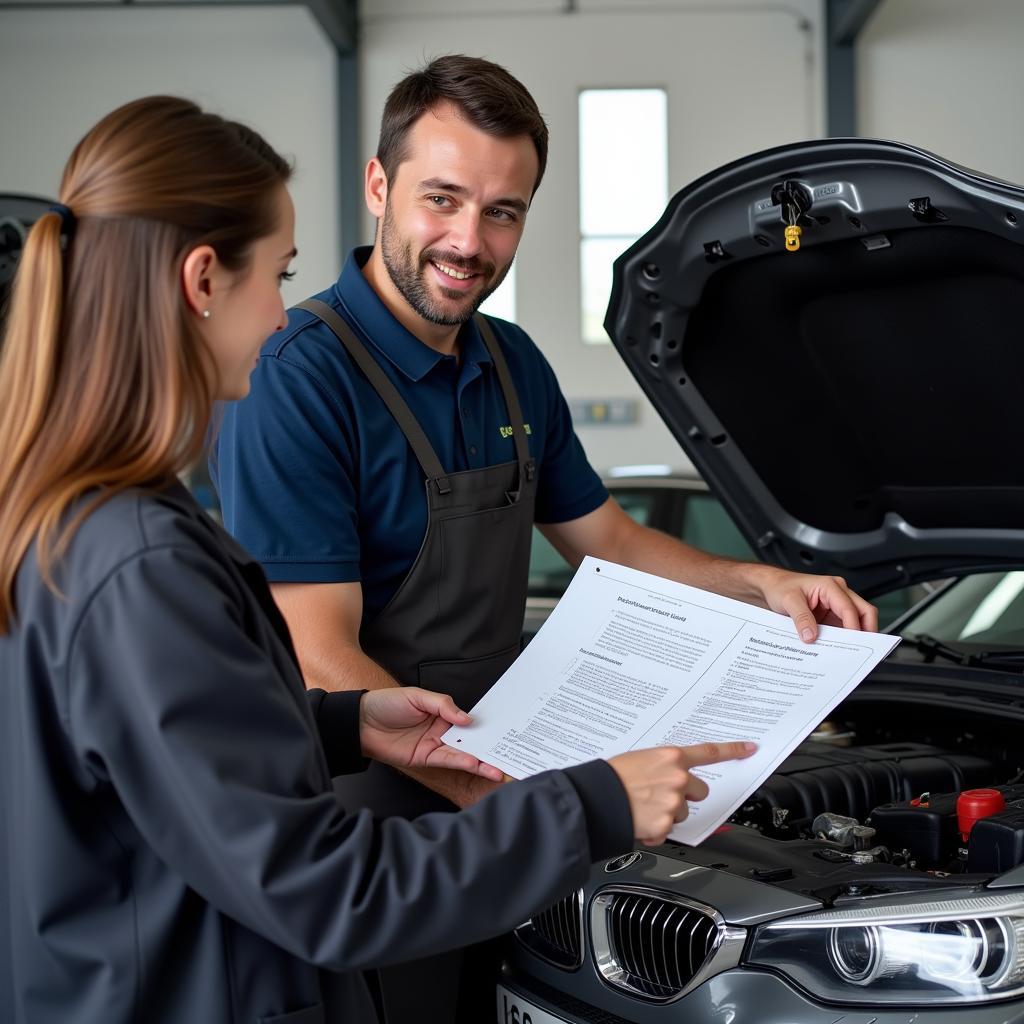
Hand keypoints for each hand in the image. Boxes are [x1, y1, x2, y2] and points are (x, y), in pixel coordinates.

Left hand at [358, 688, 504, 780]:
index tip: (505, 732)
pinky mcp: (424, 758)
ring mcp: (434, 745)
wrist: (360, 722)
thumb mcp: (416, 695)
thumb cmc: (387, 703)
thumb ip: (443, 705)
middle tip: (508, 756)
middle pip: (470, 741)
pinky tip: (473, 763)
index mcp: (442, 713)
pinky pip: (446, 761)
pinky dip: (460, 762)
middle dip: (489, 749)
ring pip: (462, 754)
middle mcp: (442, 731)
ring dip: (479, 762)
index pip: (469, 721)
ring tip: (496, 769)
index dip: (486, 726)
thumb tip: (467, 718)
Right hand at [609, 741, 756, 845]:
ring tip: (644, 806)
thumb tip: (671, 775)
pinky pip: (668, 830)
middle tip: (663, 794)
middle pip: (700, 790)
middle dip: (686, 794)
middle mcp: (678, 778)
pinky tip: (640, 819)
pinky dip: (656, 829)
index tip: (749, 749)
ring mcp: (674, 802)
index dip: (733, 750)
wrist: (595, 798)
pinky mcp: (667, 824)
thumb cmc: (611, 776)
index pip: (709, 753)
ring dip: (668, 813)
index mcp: (671, 757)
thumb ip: (662, 766)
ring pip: (683, 812)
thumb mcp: (640, 759)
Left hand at [752, 565, 877, 641]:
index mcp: (831, 586)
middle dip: (866, 632)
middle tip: (860, 651)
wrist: (771, 586)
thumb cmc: (780, 587)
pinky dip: (843, 638)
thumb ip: (801, 618)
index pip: (850, 609)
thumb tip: (811, 636)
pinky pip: (844, 627)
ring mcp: (836, 605)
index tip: (849, 644)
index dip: (853, 628)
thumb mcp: (788, 600)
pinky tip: (836, 649)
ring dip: (854, 637)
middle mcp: (838, 593)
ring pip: (857, 621)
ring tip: (847, 653)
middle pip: (864, 612)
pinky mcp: (831, 615)